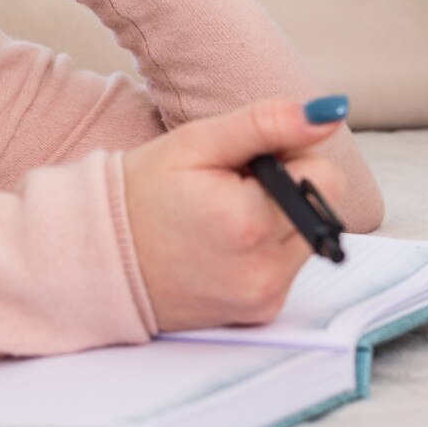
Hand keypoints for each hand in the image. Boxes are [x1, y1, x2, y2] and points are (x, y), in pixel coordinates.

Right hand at [120, 99, 358, 332]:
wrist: (99, 257)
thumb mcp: (196, 144)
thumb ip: (267, 124)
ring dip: (277, 220)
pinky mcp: (260, 312)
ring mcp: (263, 297)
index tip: (245, 164)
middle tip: (230, 189)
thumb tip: (328, 114)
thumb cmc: (141, 194)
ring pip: (308, 238)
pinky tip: (222, 244)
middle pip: (320, 208)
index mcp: (250, 223)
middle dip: (286, 190)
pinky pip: (288, 267)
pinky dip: (265, 250)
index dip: (288, 156)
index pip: (325, 174)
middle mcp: (264, 270)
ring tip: (223, 217)